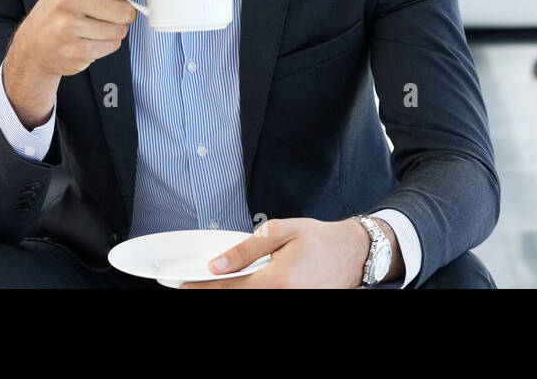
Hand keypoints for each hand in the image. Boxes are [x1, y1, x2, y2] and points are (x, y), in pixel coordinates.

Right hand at [3, 0, 155, 127]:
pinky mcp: (74, 51)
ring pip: (120, 30)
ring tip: (92, 26)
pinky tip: (86, 40)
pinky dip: (105, 45)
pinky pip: (112, 47)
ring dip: (112, 31)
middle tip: (103, 12)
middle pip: (126, 11)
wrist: (34, 43)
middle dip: (122, 14)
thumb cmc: (66, 4)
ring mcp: (69, 26)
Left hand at [179, 217, 392, 288]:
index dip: (202, 288)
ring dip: (234, 293)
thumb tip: (218, 264)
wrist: (353, 254)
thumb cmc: (320, 240)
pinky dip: (253, 293)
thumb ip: (248, 248)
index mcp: (277, 280)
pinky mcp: (296, 305)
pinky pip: (266, 302)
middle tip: (197, 286)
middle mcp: (284, 298)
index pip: (229, 289)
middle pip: (238, 300)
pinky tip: (246, 285)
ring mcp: (291, 304)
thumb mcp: (282, 231)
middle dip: (216, 292)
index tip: (183, 286)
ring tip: (224, 283)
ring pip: (251, 302)